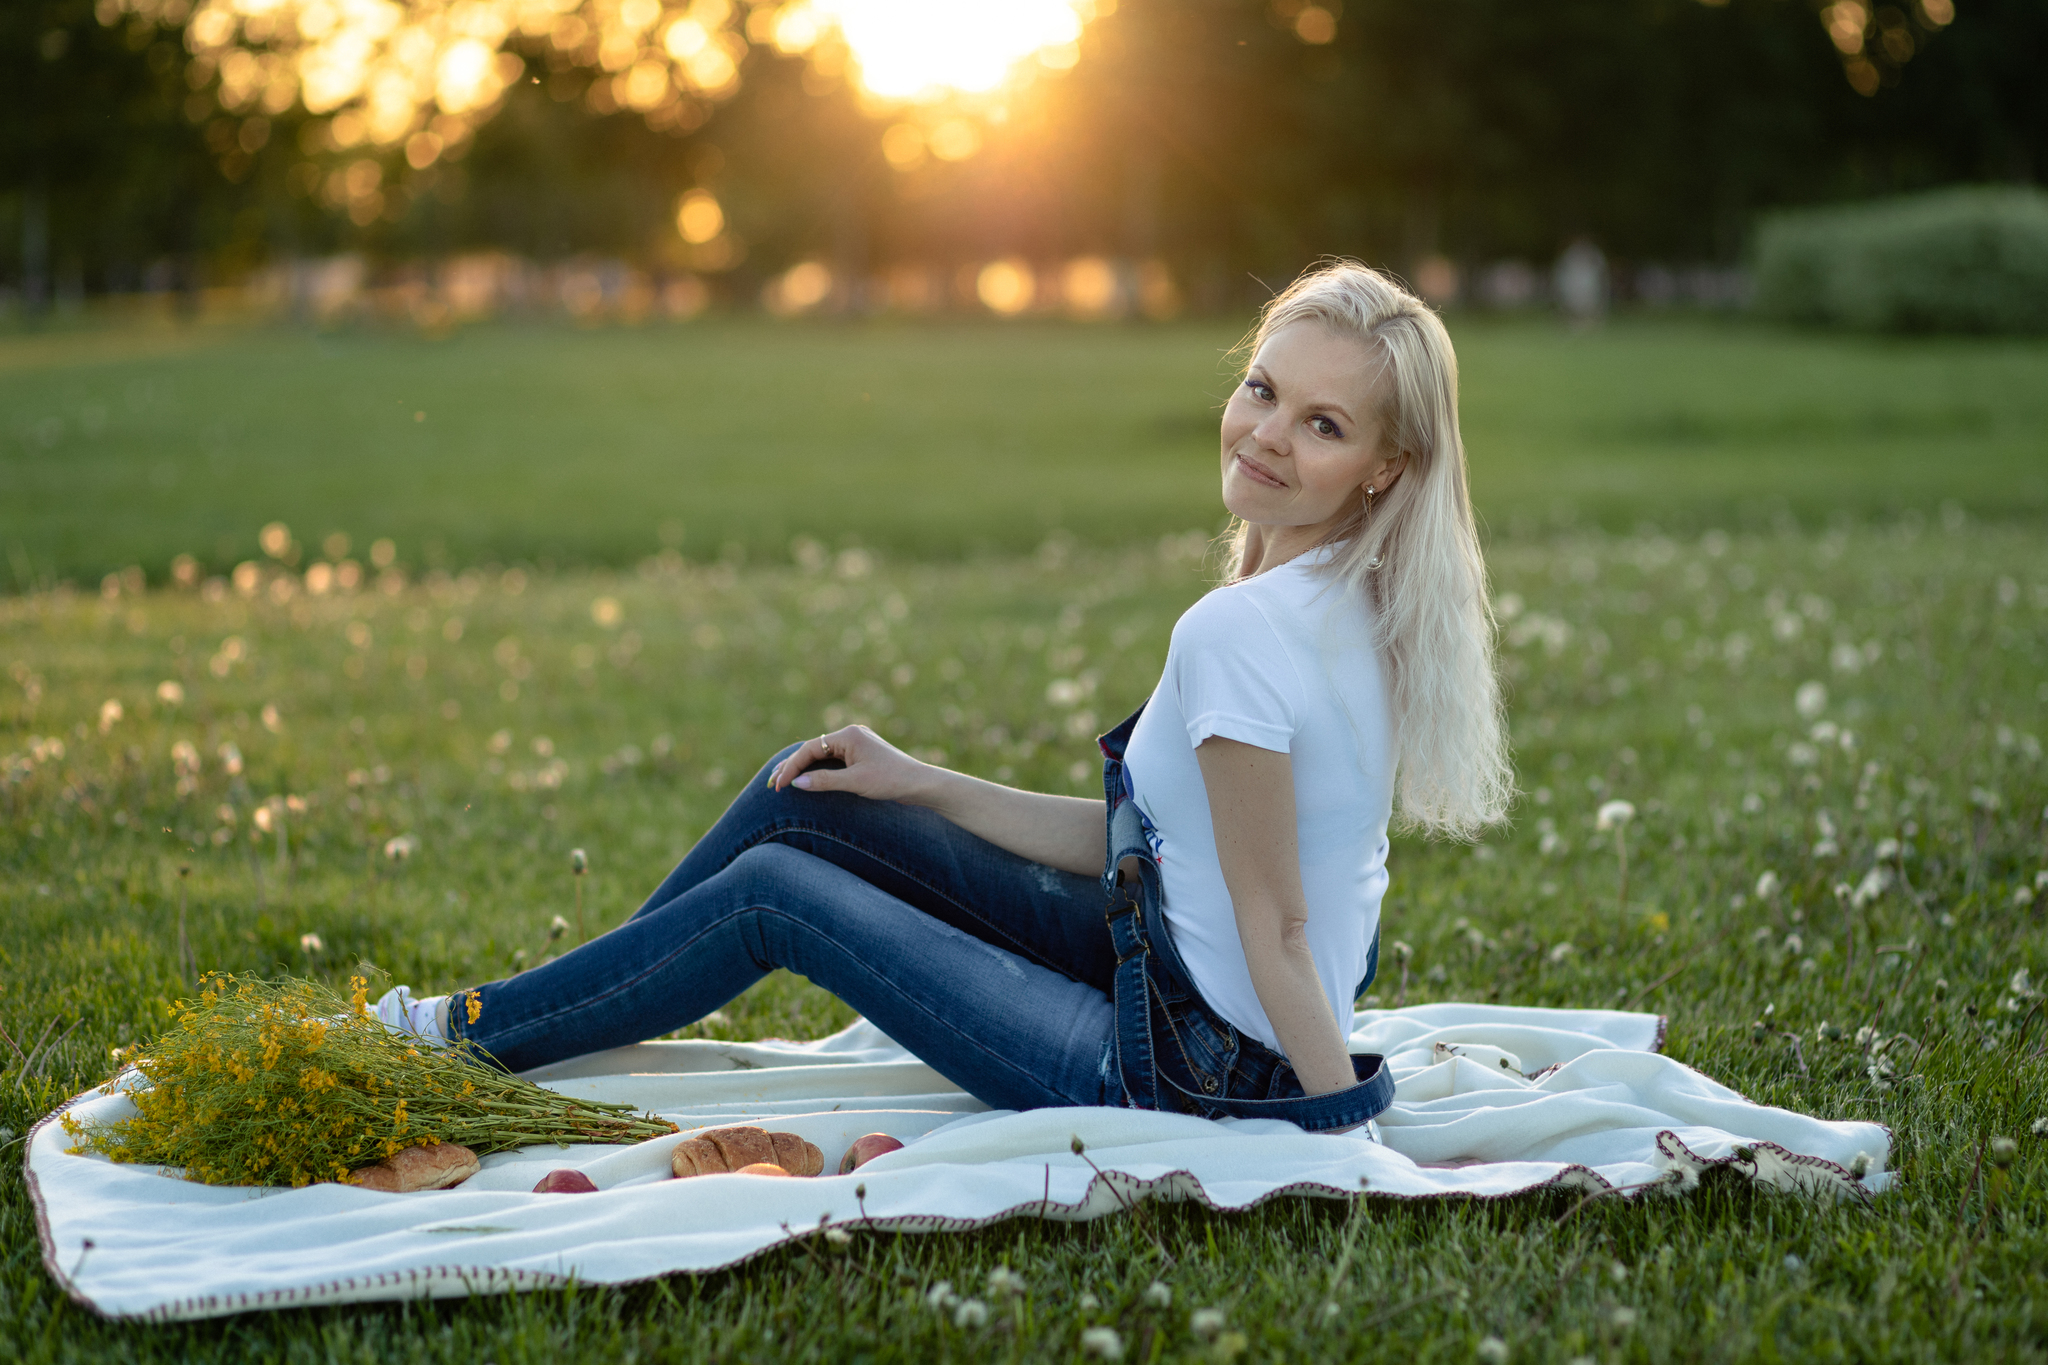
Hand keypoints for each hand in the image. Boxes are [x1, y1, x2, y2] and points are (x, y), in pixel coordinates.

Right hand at [768, 726, 933, 803]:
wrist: (920, 784)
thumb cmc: (890, 781)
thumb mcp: (855, 783)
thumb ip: (824, 782)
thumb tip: (796, 783)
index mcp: (848, 735)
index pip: (810, 749)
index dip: (792, 767)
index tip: (779, 785)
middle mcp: (851, 735)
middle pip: (813, 749)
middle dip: (792, 766)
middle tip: (772, 783)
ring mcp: (857, 744)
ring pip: (822, 755)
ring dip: (803, 768)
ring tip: (782, 781)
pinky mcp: (861, 755)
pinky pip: (833, 760)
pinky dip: (818, 770)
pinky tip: (806, 779)